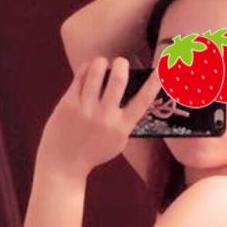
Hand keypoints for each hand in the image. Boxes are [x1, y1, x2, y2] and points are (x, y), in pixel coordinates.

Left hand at [37, 56, 162, 175]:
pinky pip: (79, 76)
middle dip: (122, 64)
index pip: (143, 100)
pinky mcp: (68, 103)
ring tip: (102, 64)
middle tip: (121, 62)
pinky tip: (88, 69)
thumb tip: (136, 94)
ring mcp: (85, 109)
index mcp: (121, 127)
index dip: (155, 82)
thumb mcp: (118, 142)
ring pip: (96, 71)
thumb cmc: (94, 152)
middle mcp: (105, 117)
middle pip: (118, 79)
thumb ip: (126, 121)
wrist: (64, 164)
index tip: (162, 68)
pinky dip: (86, 68)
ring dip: (101, 62)